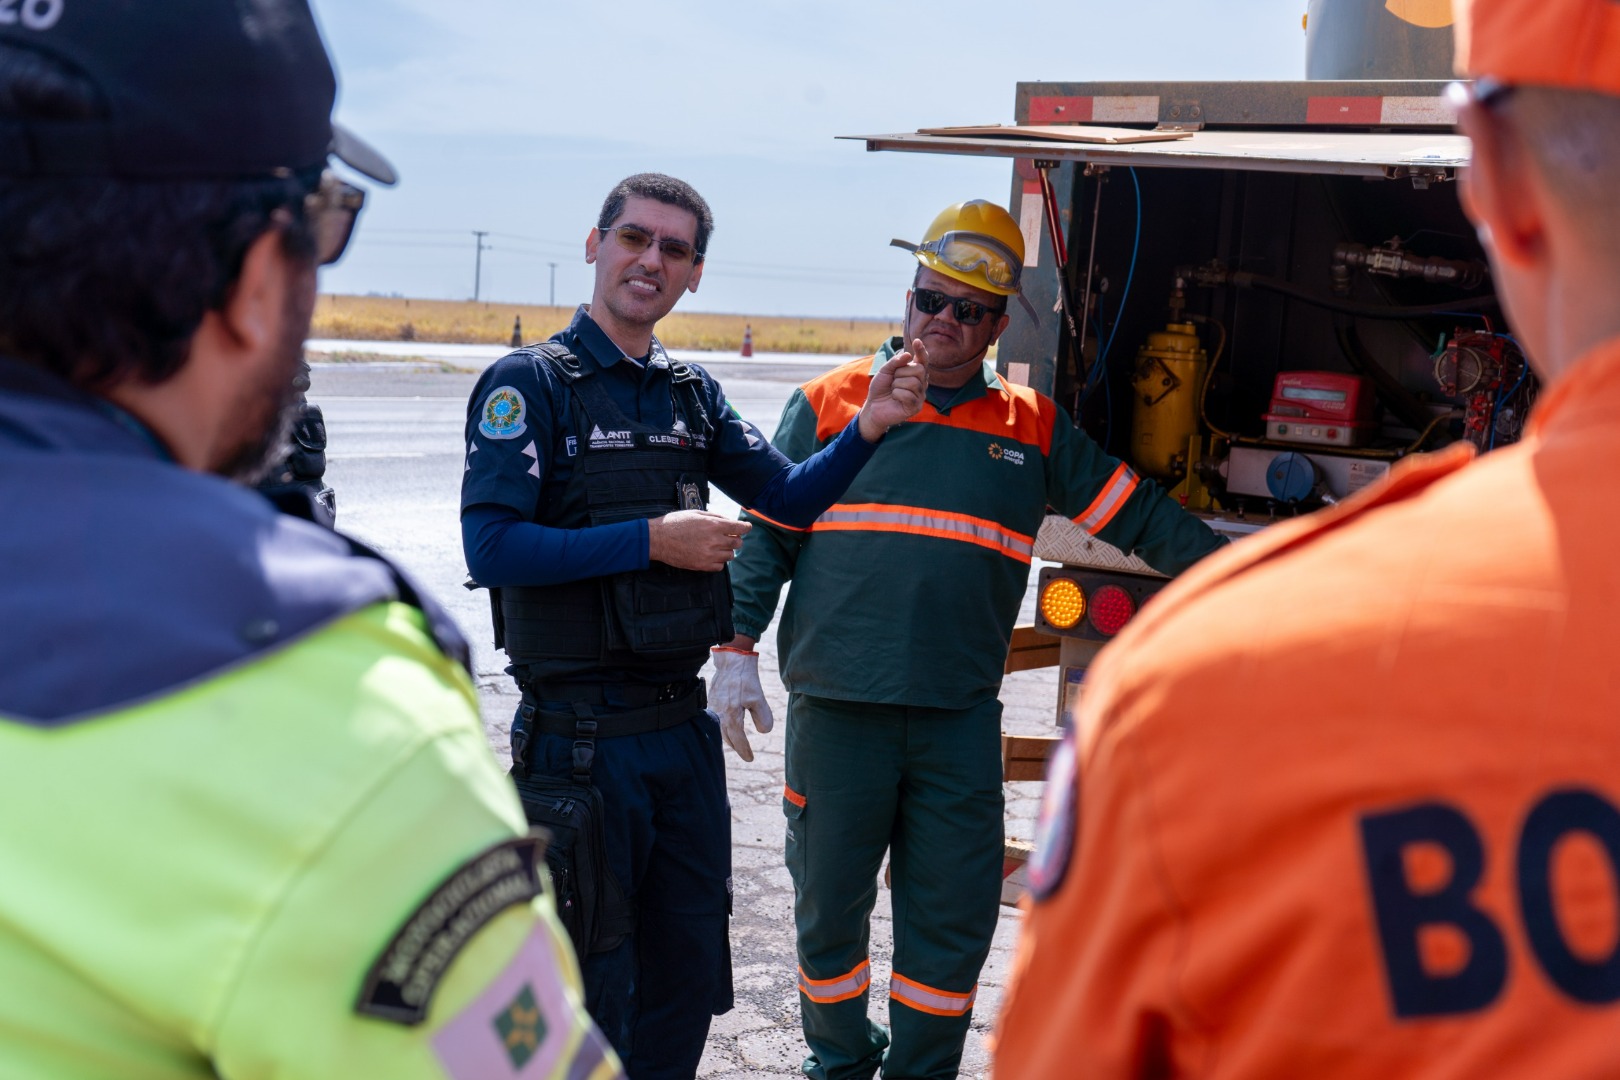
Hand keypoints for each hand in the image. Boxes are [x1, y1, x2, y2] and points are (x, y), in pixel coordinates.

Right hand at [648, 510, 749, 571]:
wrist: (658, 539)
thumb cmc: (676, 523)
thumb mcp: (696, 513)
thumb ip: (715, 517)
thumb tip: (728, 521)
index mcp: (714, 525)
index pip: (740, 528)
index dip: (746, 527)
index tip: (747, 528)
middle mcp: (714, 540)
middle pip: (737, 543)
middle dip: (735, 539)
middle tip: (728, 537)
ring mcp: (709, 555)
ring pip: (730, 556)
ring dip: (727, 551)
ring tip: (716, 546)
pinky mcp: (702, 566)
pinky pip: (720, 566)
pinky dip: (719, 561)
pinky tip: (711, 555)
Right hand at [710, 645, 773, 761]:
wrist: (731, 661)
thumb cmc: (745, 679)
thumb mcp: (758, 698)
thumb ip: (762, 717)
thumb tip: (764, 732)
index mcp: (731, 716)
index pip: (738, 740)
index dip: (744, 750)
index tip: (750, 758)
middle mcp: (719, 714)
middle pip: (726, 738)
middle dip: (736, 746)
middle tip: (745, 753)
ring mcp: (713, 708)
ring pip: (719, 730)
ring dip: (728, 738)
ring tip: (736, 743)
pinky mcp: (711, 701)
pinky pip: (715, 720)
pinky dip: (721, 727)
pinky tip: (725, 727)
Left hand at [857, 340, 929, 441]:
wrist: (873, 406)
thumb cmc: (880, 388)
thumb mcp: (884, 371)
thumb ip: (895, 362)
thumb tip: (908, 355)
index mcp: (914, 372)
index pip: (923, 360)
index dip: (921, 351)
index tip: (917, 341)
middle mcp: (920, 383)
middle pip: (919, 369)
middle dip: (901, 373)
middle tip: (893, 380)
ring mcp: (920, 395)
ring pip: (913, 383)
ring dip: (897, 385)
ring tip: (893, 390)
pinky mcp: (916, 406)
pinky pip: (909, 395)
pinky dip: (897, 395)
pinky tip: (895, 398)